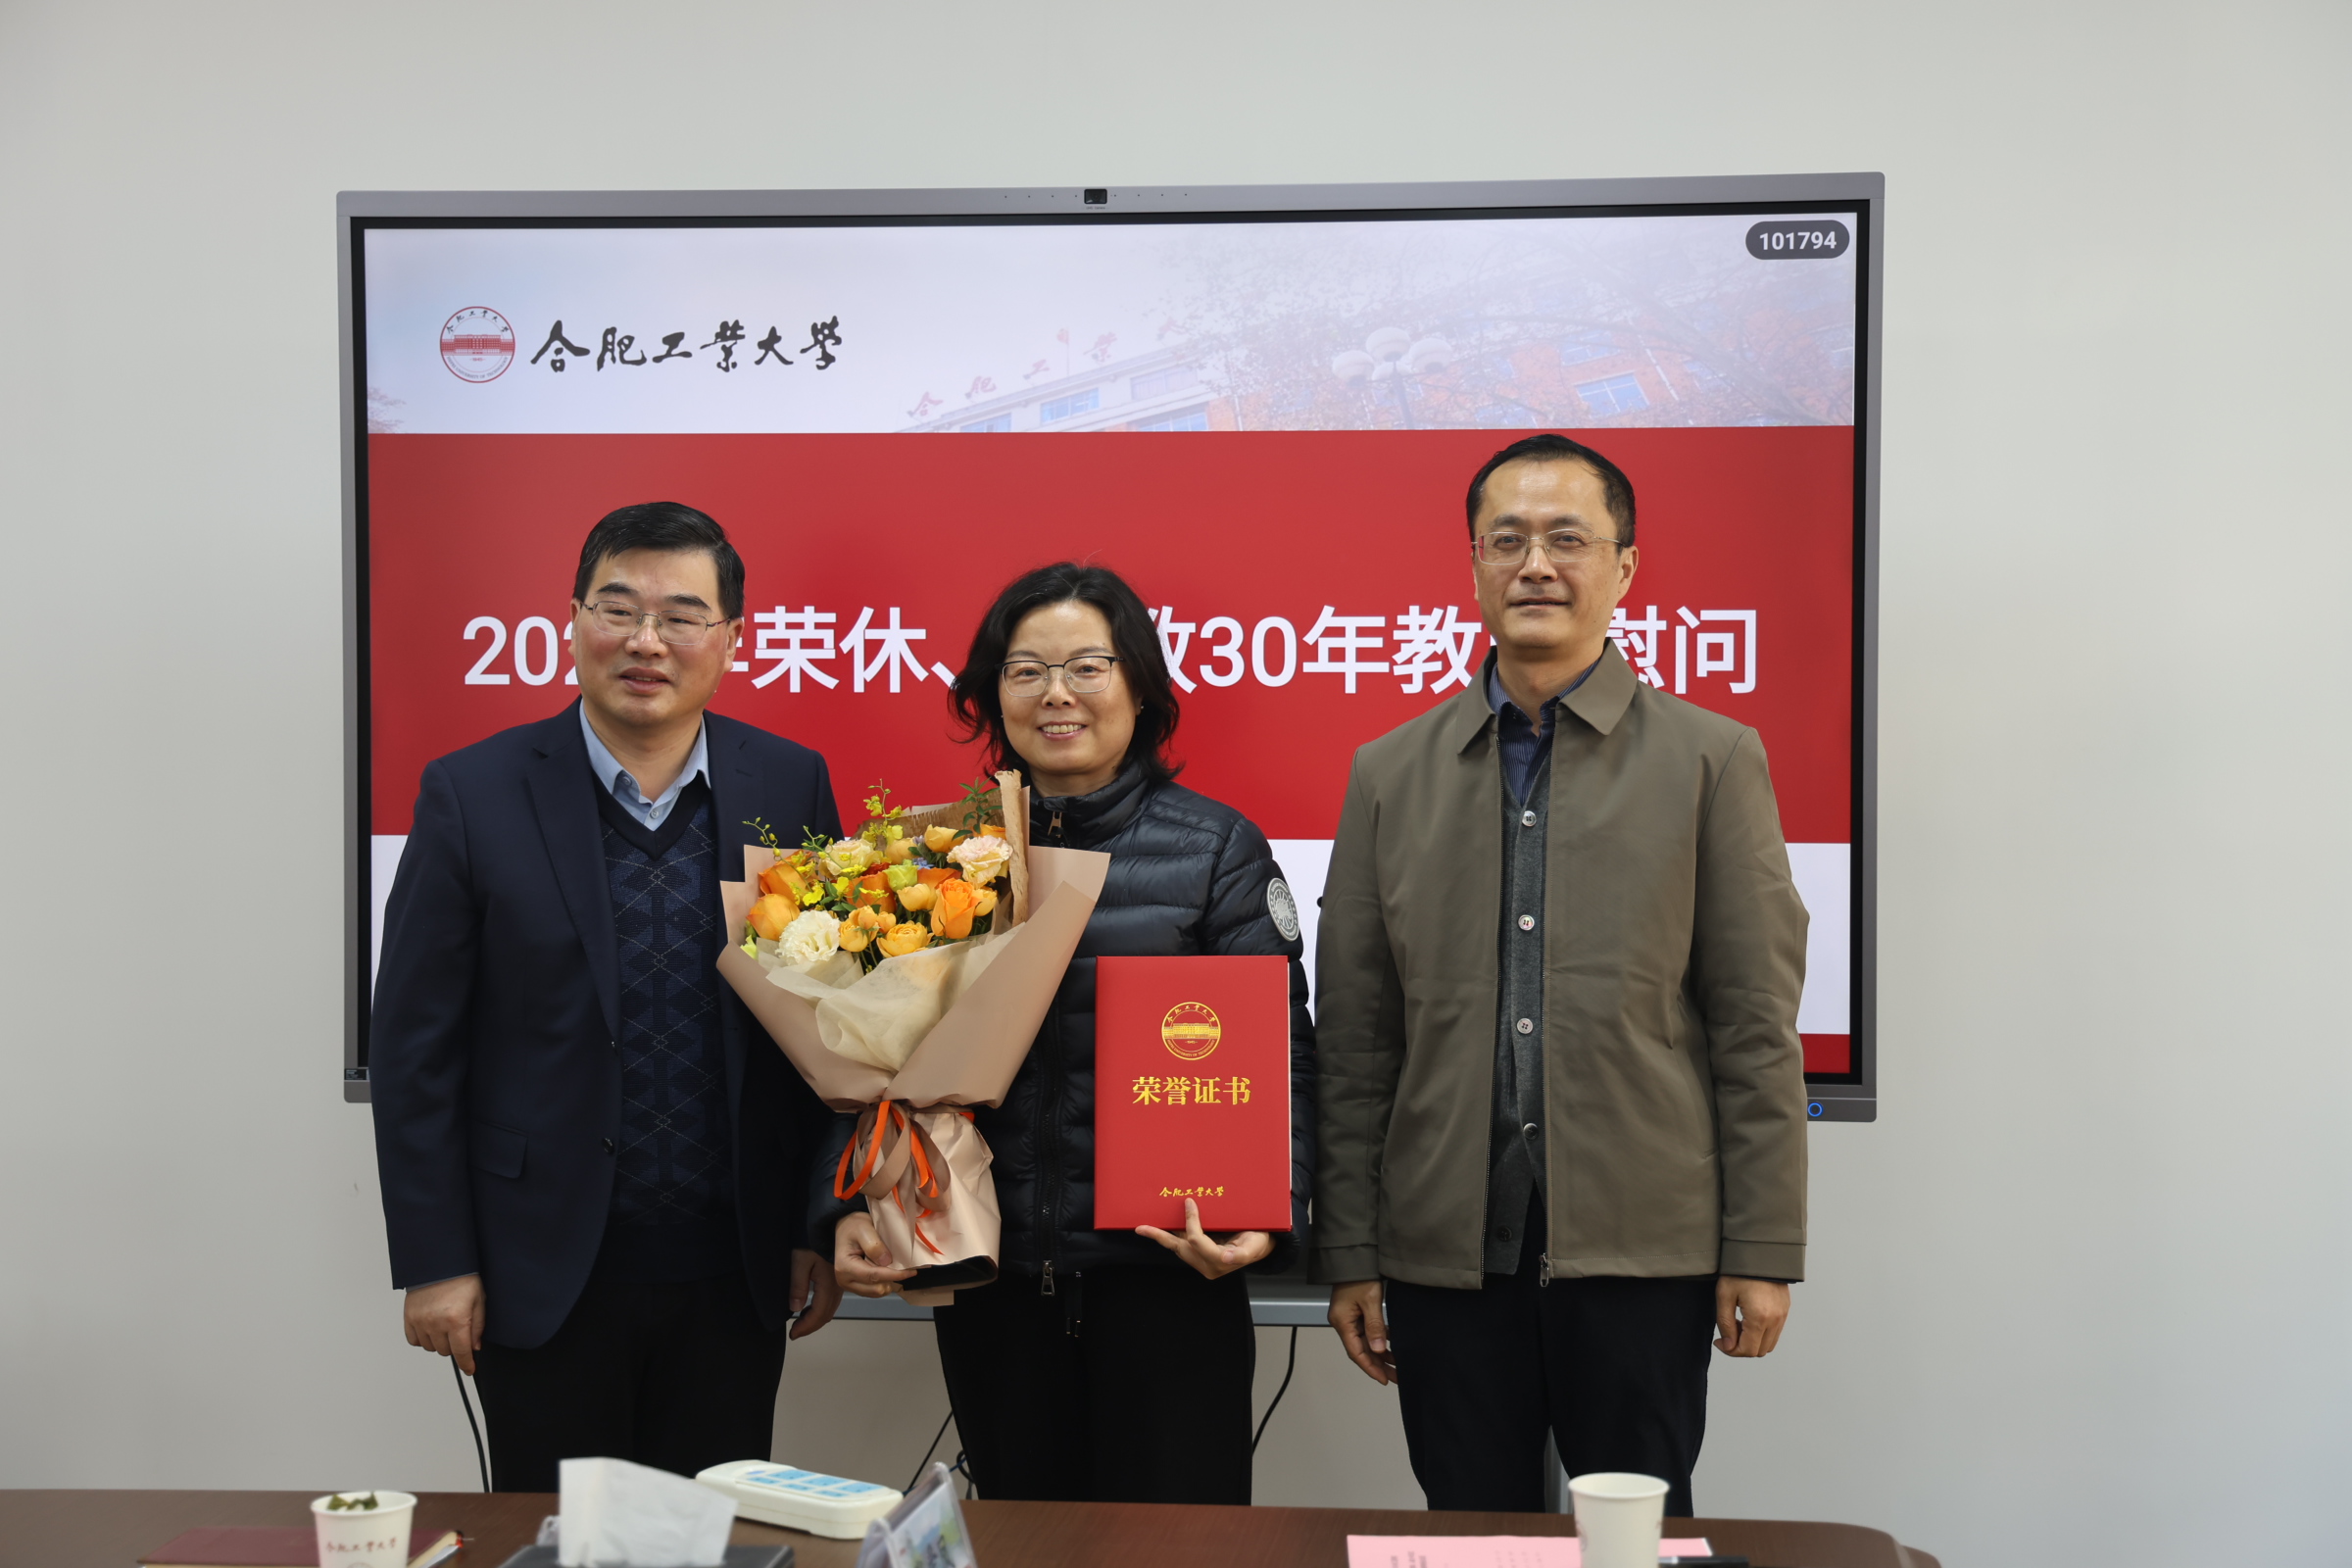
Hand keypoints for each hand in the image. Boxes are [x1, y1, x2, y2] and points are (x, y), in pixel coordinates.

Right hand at [404, 1274, 485, 1374]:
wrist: (440, 1263)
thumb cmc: (462, 1278)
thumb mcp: (479, 1300)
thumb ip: (478, 1326)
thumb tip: (474, 1347)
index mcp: (456, 1320)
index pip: (461, 1352)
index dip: (466, 1364)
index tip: (469, 1369)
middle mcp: (436, 1323)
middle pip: (445, 1351)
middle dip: (455, 1346)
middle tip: (459, 1332)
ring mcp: (420, 1321)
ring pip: (430, 1348)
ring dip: (439, 1343)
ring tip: (445, 1326)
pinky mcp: (409, 1317)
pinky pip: (414, 1341)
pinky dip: (423, 1339)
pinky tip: (431, 1329)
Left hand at [787, 1248, 842, 1337]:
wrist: (829, 1224)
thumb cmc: (812, 1239)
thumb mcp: (800, 1260)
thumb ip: (798, 1285)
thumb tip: (796, 1308)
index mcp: (829, 1283)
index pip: (819, 1314)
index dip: (806, 1327)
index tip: (793, 1334)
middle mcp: (838, 1286)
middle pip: (827, 1314)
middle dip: (811, 1326)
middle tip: (795, 1332)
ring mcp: (840, 1282)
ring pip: (830, 1308)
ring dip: (816, 1318)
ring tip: (801, 1322)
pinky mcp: (838, 1278)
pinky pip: (832, 1300)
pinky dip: (821, 1309)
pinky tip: (810, 1307)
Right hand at [835, 1212, 916, 1296]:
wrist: (846, 1228)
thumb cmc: (854, 1226)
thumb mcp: (863, 1229)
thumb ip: (874, 1245)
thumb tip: (887, 1262)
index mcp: (844, 1267)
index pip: (873, 1276)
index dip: (894, 1275)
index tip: (911, 1271)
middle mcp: (845, 1280)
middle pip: (876, 1288)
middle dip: (891, 1278)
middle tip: (901, 1265)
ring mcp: (850, 1286)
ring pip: (877, 1292)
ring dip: (888, 1281)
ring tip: (892, 1266)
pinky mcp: (857, 1287)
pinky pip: (875, 1291)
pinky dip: (884, 1282)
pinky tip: (886, 1270)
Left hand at [1135, 1199, 1272, 1280]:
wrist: (1260, 1245)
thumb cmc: (1258, 1241)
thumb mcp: (1255, 1245)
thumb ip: (1242, 1254)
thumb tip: (1226, 1257)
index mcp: (1219, 1261)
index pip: (1196, 1240)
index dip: (1191, 1221)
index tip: (1189, 1201)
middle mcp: (1207, 1264)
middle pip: (1179, 1248)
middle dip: (1160, 1237)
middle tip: (1141, 1228)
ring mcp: (1202, 1261)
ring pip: (1177, 1248)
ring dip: (1161, 1237)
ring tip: (1144, 1228)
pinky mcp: (1200, 1256)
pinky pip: (1181, 1246)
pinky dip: (1170, 1237)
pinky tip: (1162, 1228)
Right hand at [1329, 1278, 1395, 1385]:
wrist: (1354, 1256)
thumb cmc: (1359, 1275)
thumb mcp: (1370, 1301)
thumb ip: (1374, 1326)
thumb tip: (1378, 1349)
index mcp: (1342, 1322)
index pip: (1356, 1352)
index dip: (1370, 1367)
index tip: (1384, 1379)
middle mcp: (1343, 1322)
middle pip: (1361, 1349)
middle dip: (1378, 1364)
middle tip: (1395, 1377)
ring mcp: (1349, 1317)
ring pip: (1365, 1341)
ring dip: (1380, 1352)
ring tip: (1396, 1364)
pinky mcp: (1355, 1311)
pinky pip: (1367, 1330)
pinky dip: (1379, 1338)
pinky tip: (1391, 1343)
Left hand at [1714, 1275, 1789, 1356]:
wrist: (1760, 1251)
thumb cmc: (1740, 1271)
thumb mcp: (1724, 1295)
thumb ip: (1725, 1324)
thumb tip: (1728, 1346)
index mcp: (1760, 1317)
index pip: (1747, 1350)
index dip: (1730, 1351)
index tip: (1719, 1342)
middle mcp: (1775, 1320)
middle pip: (1759, 1351)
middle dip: (1741, 1347)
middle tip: (1728, 1331)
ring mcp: (1783, 1315)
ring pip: (1769, 1344)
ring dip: (1752, 1341)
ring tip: (1739, 1322)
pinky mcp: (1785, 1310)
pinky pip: (1775, 1332)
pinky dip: (1761, 1333)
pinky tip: (1749, 1318)